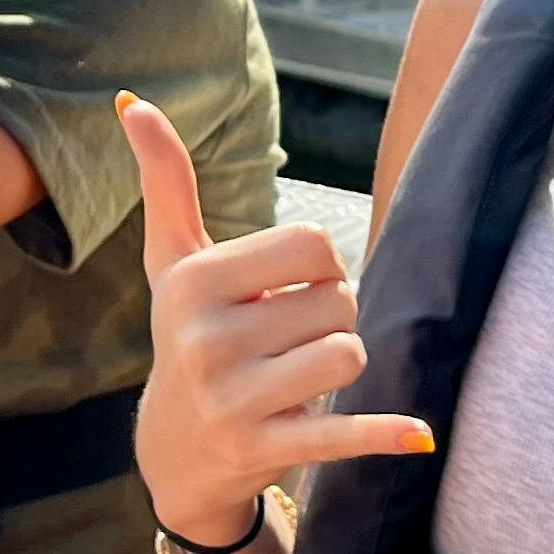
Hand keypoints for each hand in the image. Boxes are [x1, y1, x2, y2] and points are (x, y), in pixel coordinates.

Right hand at [122, 93, 428, 551]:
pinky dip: (382, 434)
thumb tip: (134, 102)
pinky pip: (339, 432)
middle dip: (331, 317)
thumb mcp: (172, 261)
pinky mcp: (263, 447)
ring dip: (342, 363)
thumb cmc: (187, 334)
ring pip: (347, 354)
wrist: (174, 451)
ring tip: (303, 374)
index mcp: (196, 282)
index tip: (289, 288)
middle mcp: (207, 339)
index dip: (321, 266)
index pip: (313, 246)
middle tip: (291, 339)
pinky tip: (419, 437)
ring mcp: (233, 398)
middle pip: (338, 302)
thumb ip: (166, 182)